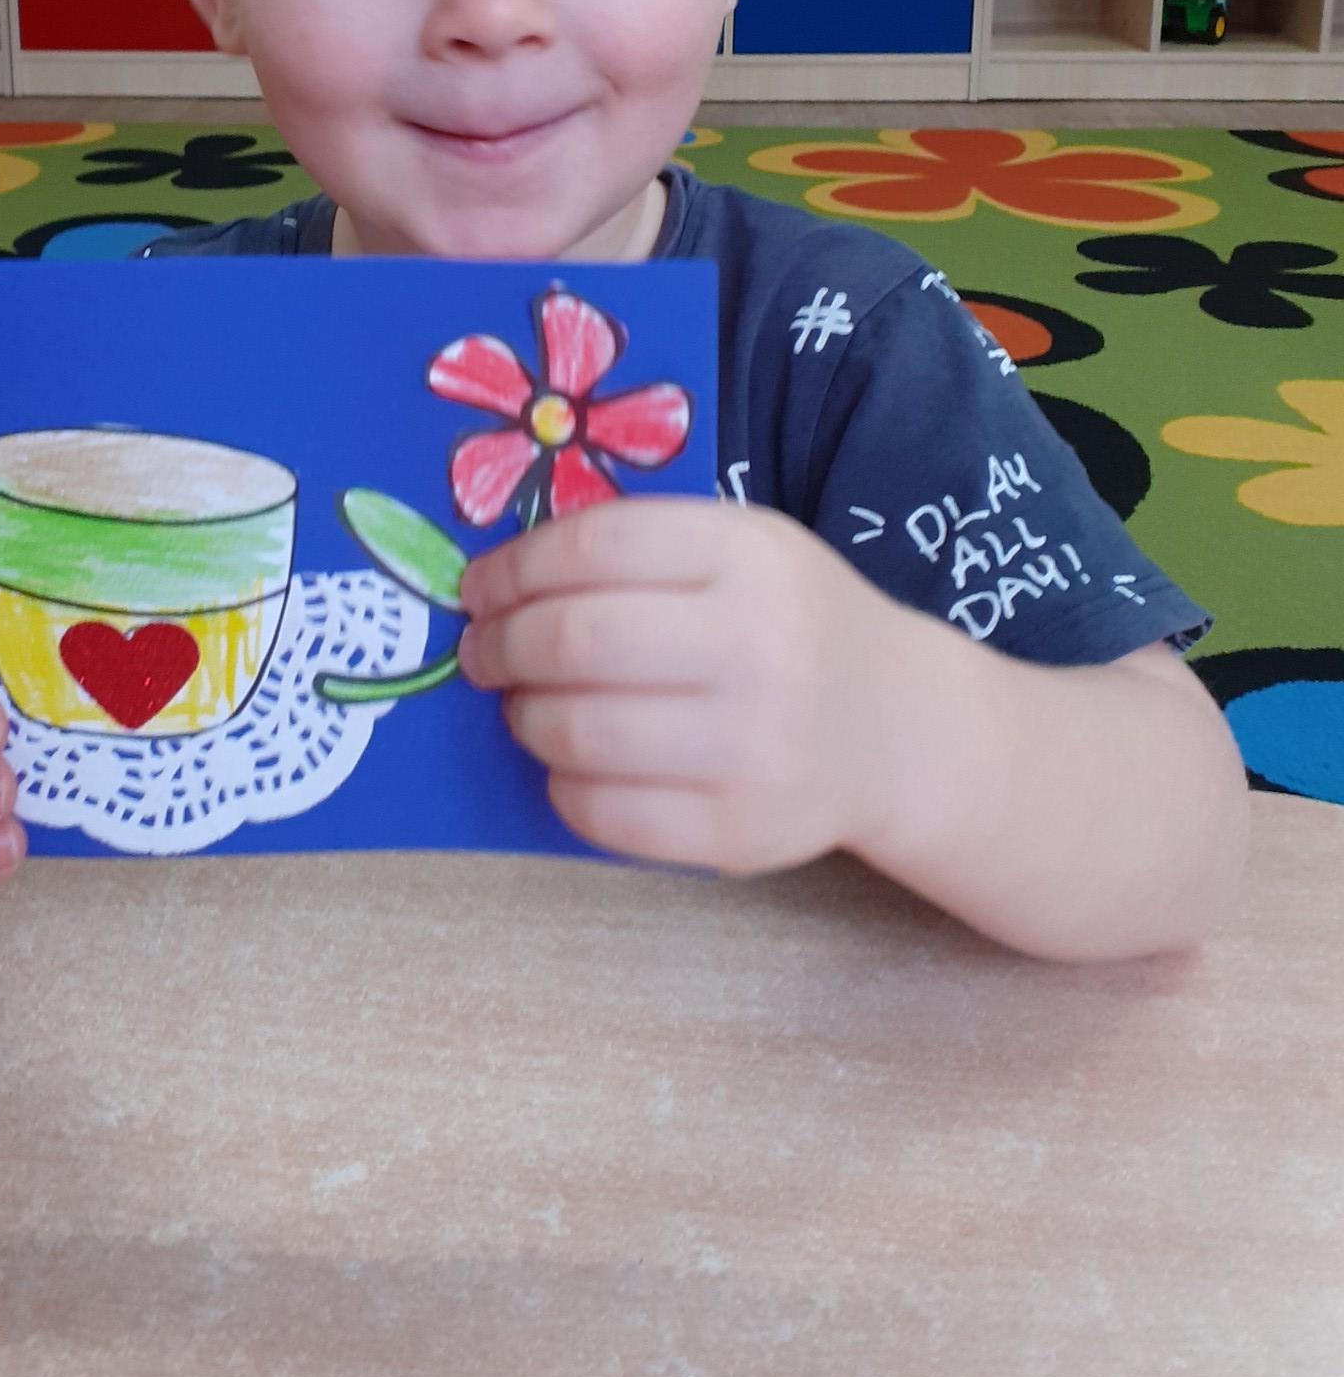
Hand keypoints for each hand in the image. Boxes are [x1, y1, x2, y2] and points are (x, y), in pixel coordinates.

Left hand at [457, 498, 915, 875]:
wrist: (897, 726)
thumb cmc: (789, 622)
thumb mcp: (740, 547)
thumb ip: (637, 547)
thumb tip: (498, 581)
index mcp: (749, 554)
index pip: (596, 545)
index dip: (515, 568)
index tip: (479, 589)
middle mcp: (759, 645)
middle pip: (575, 640)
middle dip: (501, 646)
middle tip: (484, 653)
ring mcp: (755, 746)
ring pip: (578, 732)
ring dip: (524, 717)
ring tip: (524, 706)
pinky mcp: (741, 831)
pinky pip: (603, 813)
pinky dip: (561, 785)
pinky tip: (571, 763)